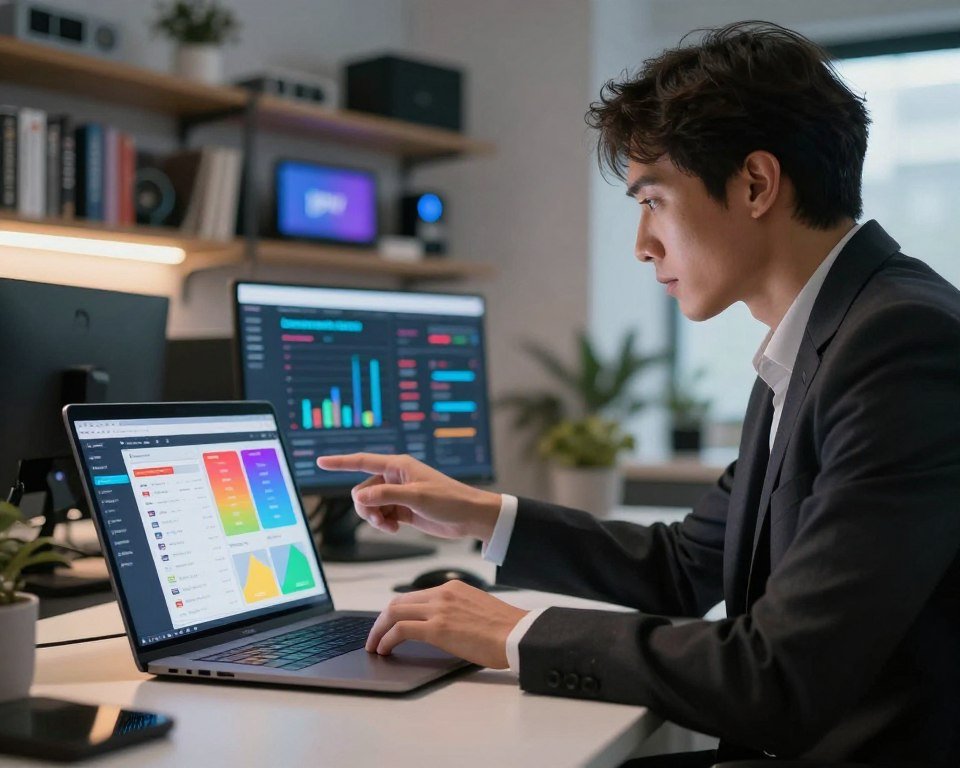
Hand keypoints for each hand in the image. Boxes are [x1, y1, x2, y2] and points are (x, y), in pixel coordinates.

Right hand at [316, 453, 500, 542]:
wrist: (468, 516)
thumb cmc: (449, 500)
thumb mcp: (416, 497)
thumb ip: (386, 496)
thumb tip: (360, 498)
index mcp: (398, 466)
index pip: (362, 461)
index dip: (340, 462)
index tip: (320, 461)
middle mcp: (395, 477)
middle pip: (363, 490)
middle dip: (367, 507)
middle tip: (381, 519)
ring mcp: (398, 494)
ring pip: (370, 505)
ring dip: (375, 517)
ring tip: (389, 526)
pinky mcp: (402, 509)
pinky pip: (380, 514)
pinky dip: (383, 523)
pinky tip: (394, 528)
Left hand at [366, 580, 527, 668]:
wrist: (518, 634)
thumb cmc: (505, 628)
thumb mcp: (476, 608)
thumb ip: (455, 610)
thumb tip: (439, 626)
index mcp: (452, 587)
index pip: (413, 596)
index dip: (396, 612)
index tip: (389, 624)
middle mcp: (442, 593)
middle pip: (398, 602)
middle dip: (381, 620)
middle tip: (375, 636)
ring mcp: (439, 609)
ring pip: (393, 613)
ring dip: (378, 631)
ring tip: (374, 646)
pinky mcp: (438, 628)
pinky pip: (400, 630)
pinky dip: (386, 639)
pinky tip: (384, 650)